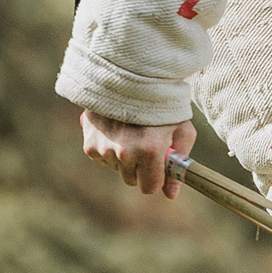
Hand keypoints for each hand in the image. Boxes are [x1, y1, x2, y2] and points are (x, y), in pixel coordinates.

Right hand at [80, 109, 200, 196]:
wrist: (130, 78)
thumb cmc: (162, 105)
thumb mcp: (181, 130)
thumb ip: (178, 165)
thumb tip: (171, 194)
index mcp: (150, 150)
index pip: (149, 187)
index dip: (156, 179)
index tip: (159, 169)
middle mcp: (125, 152)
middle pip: (132, 180)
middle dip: (140, 168)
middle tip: (145, 144)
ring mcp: (105, 149)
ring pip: (117, 169)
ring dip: (124, 158)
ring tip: (131, 132)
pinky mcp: (90, 145)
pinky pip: (103, 159)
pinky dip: (109, 149)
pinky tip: (116, 129)